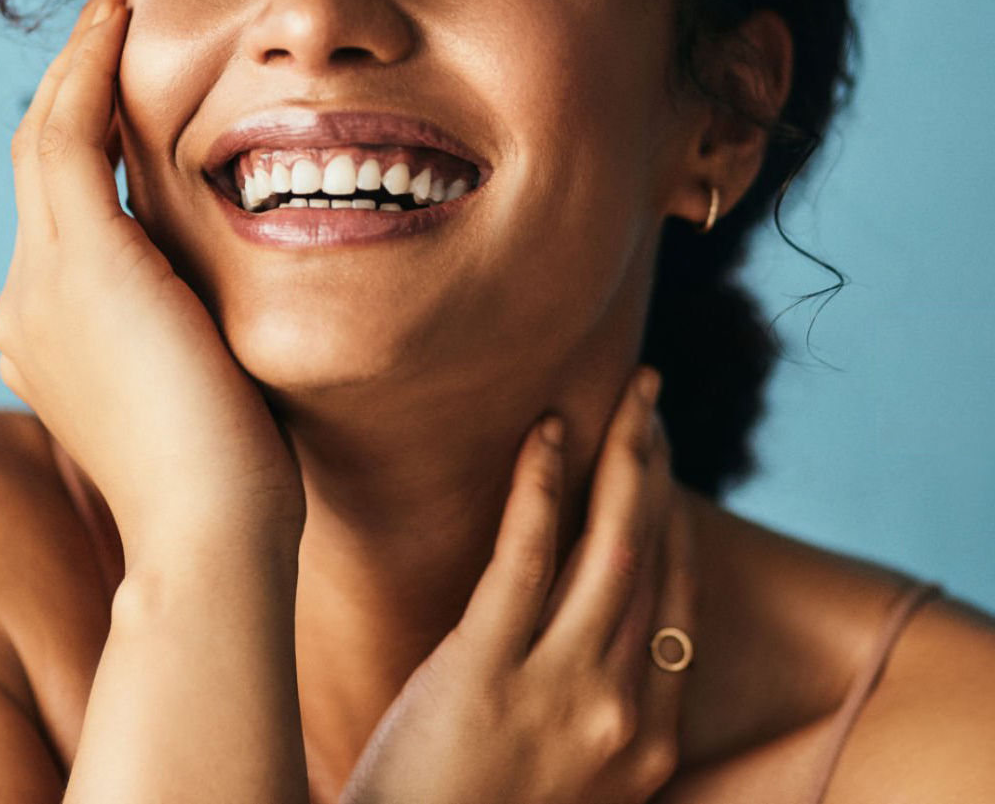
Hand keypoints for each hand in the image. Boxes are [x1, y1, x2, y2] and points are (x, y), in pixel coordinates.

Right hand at [0, 0, 305, 565]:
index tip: (126, 84)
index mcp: (57, 330)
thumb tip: (217, 293)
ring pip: (45, 137)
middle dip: (76, 82)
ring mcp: (43, 282)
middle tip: (113, 15)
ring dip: (81, 60)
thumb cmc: (232, 469)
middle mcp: (30, 300)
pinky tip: (121, 18)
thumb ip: (188, 324)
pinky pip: (68, 135)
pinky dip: (89, 70)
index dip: (87, 138)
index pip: (65, 210)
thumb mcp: (199, 379)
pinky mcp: (78, 263)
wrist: (212, 530)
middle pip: (41, 161)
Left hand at [340, 366, 693, 803]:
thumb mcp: (562, 771)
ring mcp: (560, 694)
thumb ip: (589, 698)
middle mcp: (621, 715)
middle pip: (653, 561)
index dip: (675, 519)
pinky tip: (546, 432)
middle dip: (658, 469)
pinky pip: (525, 554)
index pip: (679, 602)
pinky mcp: (485, 669)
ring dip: (625, 460)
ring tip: (624, 397)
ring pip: (610, 548)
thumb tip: (590, 609)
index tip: (662, 461)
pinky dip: (540, 484)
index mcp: (647, 744)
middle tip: (650, 400)